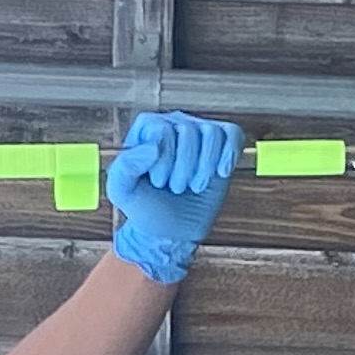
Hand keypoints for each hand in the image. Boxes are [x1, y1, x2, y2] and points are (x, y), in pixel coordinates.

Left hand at [103, 112, 240, 282]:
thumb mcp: (122, 192)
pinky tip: (221, 173)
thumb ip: (124, 168)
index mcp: (147, 130)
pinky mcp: (222, 146)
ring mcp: (199, 132)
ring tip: (196, 186)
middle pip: (188, 130)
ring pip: (212, 133)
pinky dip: (230, 154)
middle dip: (184, 167)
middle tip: (177, 188)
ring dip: (205, 166)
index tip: (159, 182)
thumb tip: (153, 147)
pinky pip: (233, 135)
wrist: (171, 230)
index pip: (162, 130)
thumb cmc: (146, 206)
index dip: (164, 159)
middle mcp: (174, 125)